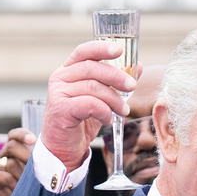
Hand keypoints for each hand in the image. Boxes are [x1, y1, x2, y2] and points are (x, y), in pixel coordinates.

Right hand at [0, 129, 34, 195]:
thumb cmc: (26, 190)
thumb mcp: (33, 175)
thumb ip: (37, 164)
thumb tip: (50, 159)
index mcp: (14, 152)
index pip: (14, 136)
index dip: (22, 135)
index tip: (33, 140)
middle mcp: (2, 156)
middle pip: (11, 146)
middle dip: (25, 156)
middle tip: (34, 168)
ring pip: (10, 163)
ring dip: (22, 176)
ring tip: (27, 187)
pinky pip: (4, 176)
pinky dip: (13, 184)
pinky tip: (17, 192)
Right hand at [42, 41, 138, 170]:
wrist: (62, 148)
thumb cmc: (80, 121)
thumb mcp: (100, 98)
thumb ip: (114, 82)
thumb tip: (137, 66)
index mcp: (68, 71)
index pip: (84, 51)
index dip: (101, 47)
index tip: (119, 49)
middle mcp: (60, 78)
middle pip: (92, 68)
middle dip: (116, 76)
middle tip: (132, 86)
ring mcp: (58, 93)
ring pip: (93, 87)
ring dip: (114, 99)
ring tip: (122, 111)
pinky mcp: (61, 109)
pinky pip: (90, 104)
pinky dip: (104, 111)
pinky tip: (107, 120)